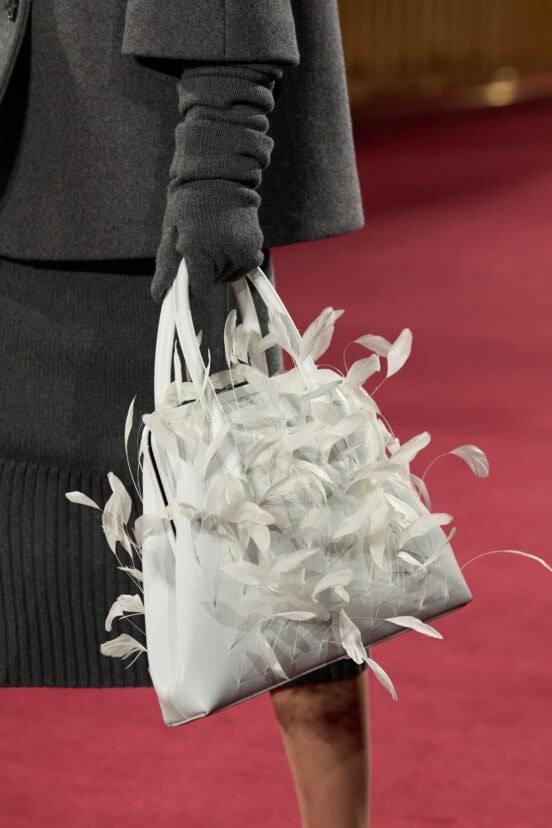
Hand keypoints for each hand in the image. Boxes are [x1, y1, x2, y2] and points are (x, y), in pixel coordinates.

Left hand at [151, 63, 280, 302]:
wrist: (221, 176)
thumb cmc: (190, 203)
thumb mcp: (172, 233)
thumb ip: (167, 268)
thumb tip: (158, 297)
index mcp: (199, 251)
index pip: (197, 289)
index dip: (191, 281)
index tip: (189, 265)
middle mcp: (224, 255)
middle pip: (213, 282)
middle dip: (205, 269)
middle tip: (201, 241)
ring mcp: (242, 253)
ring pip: (228, 275)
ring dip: (221, 264)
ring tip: (214, 236)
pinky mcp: (255, 250)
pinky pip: (243, 267)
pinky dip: (235, 259)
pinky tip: (228, 237)